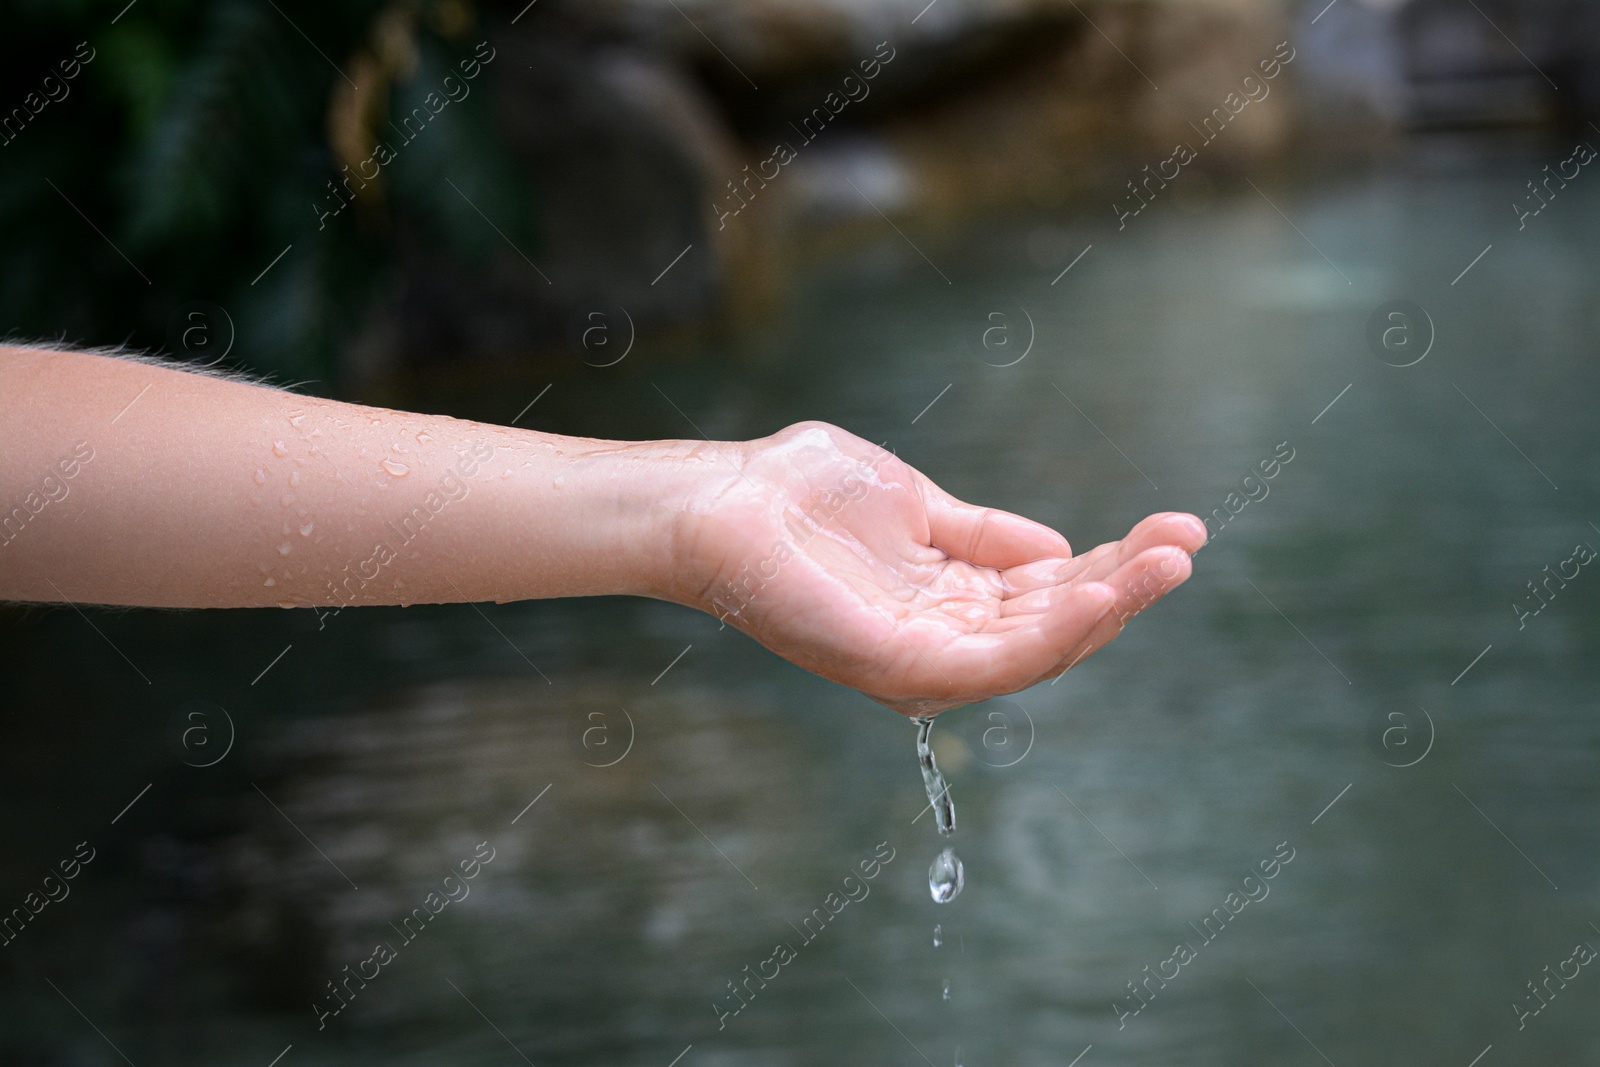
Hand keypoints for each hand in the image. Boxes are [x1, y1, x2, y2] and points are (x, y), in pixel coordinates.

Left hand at [670, 422, 1205, 714]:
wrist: (722, 501)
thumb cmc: (800, 494)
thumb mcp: (918, 505)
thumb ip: (984, 535)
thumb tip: (1061, 549)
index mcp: (948, 601)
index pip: (1048, 596)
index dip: (1115, 566)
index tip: (1174, 529)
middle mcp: (942, 640)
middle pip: (1055, 626)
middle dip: (1128, 588)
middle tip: (1188, 542)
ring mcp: (921, 659)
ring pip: (1038, 649)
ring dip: (1109, 610)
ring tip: (1167, 564)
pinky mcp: (897, 665)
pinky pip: (992, 658)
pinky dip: (1052, 631)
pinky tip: (1099, 591)